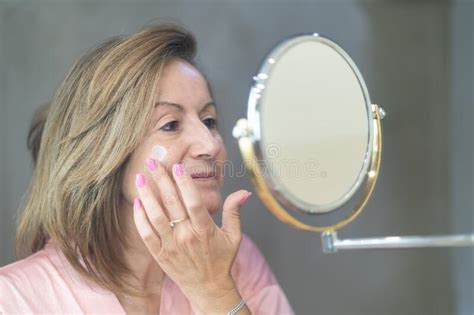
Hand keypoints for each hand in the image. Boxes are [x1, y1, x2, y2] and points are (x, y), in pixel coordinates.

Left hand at [133, 157, 251, 311]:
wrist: (208, 288)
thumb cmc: (221, 259)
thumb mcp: (234, 236)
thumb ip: (235, 211)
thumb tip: (245, 192)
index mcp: (205, 230)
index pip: (193, 202)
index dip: (185, 183)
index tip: (177, 166)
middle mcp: (187, 237)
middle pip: (172, 204)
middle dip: (161, 180)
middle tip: (152, 162)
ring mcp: (172, 246)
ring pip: (156, 217)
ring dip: (147, 195)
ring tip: (139, 177)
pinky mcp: (160, 255)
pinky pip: (147, 234)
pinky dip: (140, 218)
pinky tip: (138, 202)